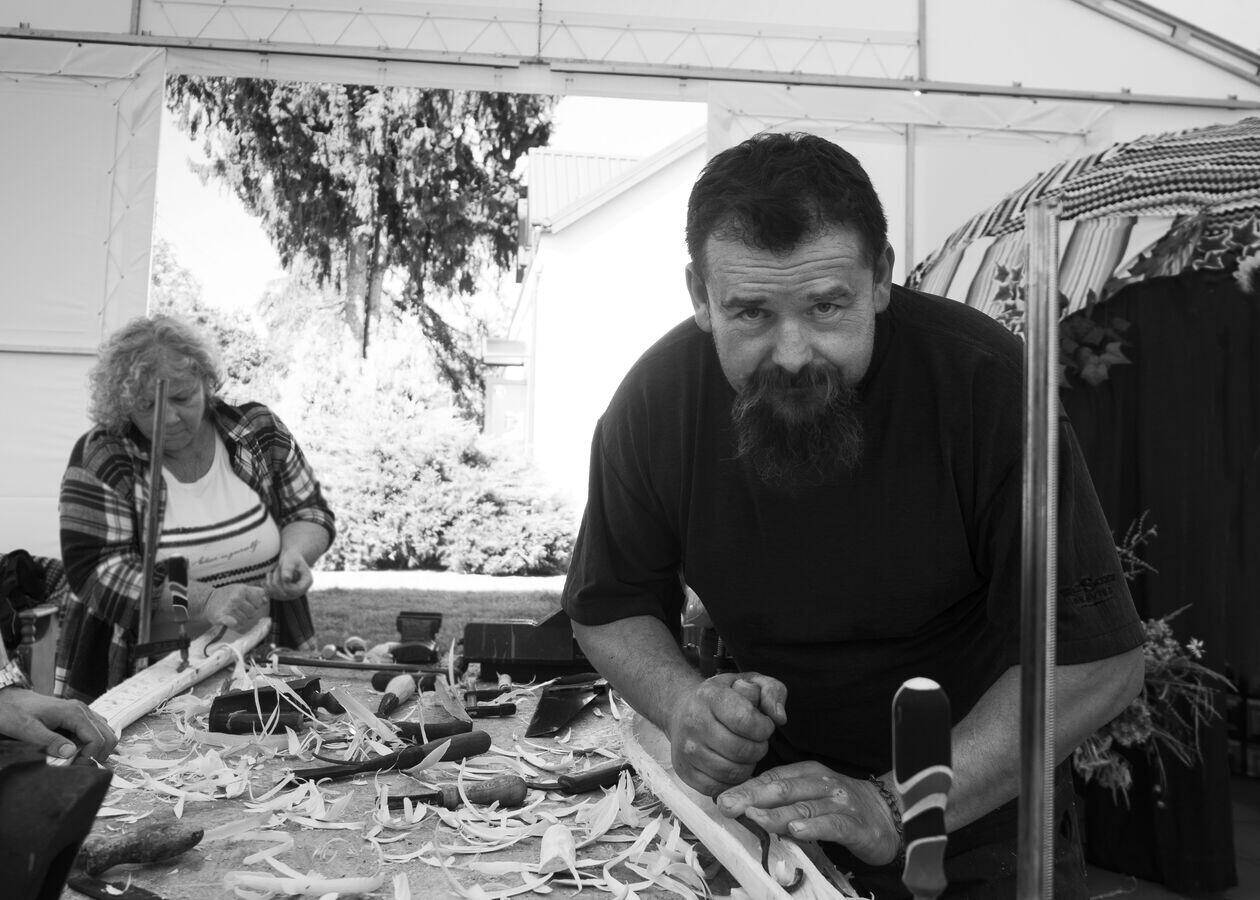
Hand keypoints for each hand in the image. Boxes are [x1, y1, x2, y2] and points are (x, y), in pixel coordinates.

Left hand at [0, 688, 116, 763]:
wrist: (7, 699)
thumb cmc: (15, 713)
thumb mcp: (28, 730)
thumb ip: (50, 742)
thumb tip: (71, 754)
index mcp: (74, 713)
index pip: (97, 739)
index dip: (89, 757)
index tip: (72, 767)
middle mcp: (83, 710)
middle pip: (108, 735)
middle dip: (97, 754)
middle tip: (77, 765)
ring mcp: (82, 711)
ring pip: (105, 732)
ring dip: (95, 748)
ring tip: (75, 758)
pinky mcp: (78, 714)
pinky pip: (95, 729)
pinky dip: (91, 742)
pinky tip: (75, 749)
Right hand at [205, 583, 267, 629]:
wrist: (207, 600)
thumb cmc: (226, 595)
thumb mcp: (241, 588)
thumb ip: (255, 592)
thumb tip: (266, 599)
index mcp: (243, 590)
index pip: (259, 602)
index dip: (255, 605)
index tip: (248, 604)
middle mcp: (236, 598)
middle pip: (252, 613)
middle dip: (247, 613)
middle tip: (239, 610)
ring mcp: (229, 607)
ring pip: (245, 620)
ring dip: (240, 620)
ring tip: (233, 614)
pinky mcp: (222, 616)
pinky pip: (235, 624)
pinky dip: (234, 624)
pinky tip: (231, 621)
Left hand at [264, 547, 311, 600]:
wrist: (287, 559)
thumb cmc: (291, 557)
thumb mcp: (291, 559)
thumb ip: (289, 568)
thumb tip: (286, 579)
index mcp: (306, 582)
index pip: (295, 591)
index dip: (285, 584)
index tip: (279, 571)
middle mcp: (300, 591)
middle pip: (285, 594)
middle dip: (276, 581)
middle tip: (275, 568)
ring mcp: (290, 594)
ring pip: (277, 596)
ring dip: (270, 583)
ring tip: (271, 572)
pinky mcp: (281, 595)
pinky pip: (271, 595)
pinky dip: (267, 587)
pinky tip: (267, 578)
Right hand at [665, 671, 786, 796]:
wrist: (683, 710)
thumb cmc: (723, 697)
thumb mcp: (750, 683)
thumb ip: (772, 691)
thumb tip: (779, 718)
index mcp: (709, 696)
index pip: (744, 720)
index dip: (764, 727)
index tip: (764, 725)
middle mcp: (694, 722)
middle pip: (740, 750)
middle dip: (758, 748)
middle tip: (756, 741)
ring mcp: (687, 749)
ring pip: (732, 772)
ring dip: (747, 766)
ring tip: (745, 752)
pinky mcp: (685, 771)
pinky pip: (718, 787)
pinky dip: (732, 781)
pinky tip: (733, 765)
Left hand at [716, 761, 901, 864]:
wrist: (892, 816)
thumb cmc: (843, 808)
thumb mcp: (812, 798)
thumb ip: (785, 802)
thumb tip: (747, 808)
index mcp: (809, 773)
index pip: (773, 778)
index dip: (747, 787)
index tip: (722, 798)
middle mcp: (823, 784)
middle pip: (784, 788)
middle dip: (753, 797)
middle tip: (729, 806)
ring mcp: (841, 803)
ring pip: (805, 806)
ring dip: (777, 812)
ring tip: (755, 817)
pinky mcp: (856, 825)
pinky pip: (833, 825)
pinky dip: (814, 827)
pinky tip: (796, 830)